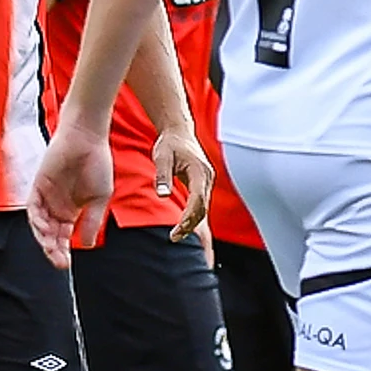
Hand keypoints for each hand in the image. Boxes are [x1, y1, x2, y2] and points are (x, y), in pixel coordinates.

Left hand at [24, 118, 113, 267]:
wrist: (87, 138)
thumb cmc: (97, 163)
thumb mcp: (100, 198)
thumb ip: (92, 221)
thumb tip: (85, 245)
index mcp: (71, 210)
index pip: (63, 237)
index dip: (63, 251)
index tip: (66, 264)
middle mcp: (57, 206)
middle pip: (50, 234)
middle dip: (53, 250)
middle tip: (59, 263)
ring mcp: (47, 196)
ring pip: (40, 224)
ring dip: (44, 238)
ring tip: (52, 249)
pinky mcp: (38, 185)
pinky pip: (33, 208)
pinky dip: (37, 220)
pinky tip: (45, 230)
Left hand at [151, 126, 214, 241]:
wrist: (179, 132)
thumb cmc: (169, 144)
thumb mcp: (161, 157)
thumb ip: (162, 176)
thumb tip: (162, 195)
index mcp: (200, 171)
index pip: (198, 199)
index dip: (188, 217)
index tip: (177, 230)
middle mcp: (208, 177)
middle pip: (203, 207)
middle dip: (190, 225)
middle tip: (173, 237)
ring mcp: (208, 181)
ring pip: (203, 207)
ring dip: (192, 223)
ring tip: (175, 236)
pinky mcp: (204, 184)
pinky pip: (201, 203)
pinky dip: (193, 215)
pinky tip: (182, 226)